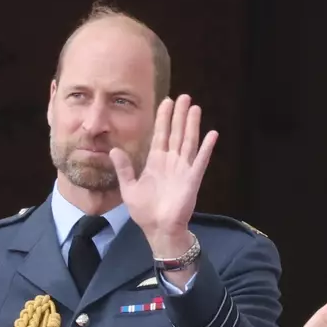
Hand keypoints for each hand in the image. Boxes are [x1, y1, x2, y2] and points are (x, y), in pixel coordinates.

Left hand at [113, 95, 217, 258]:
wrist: (158, 229)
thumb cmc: (145, 212)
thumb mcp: (129, 187)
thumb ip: (124, 168)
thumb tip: (114, 149)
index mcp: (155, 163)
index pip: (160, 135)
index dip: (163, 118)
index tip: (166, 101)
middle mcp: (171, 162)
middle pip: (176, 133)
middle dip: (179, 115)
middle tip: (184, 97)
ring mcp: (183, 169)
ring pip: (188, 141)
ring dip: (192, 125)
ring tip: (195, 107)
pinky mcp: (192, 179)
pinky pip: (200, 160)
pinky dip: (207, 147)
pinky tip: (212, 134)